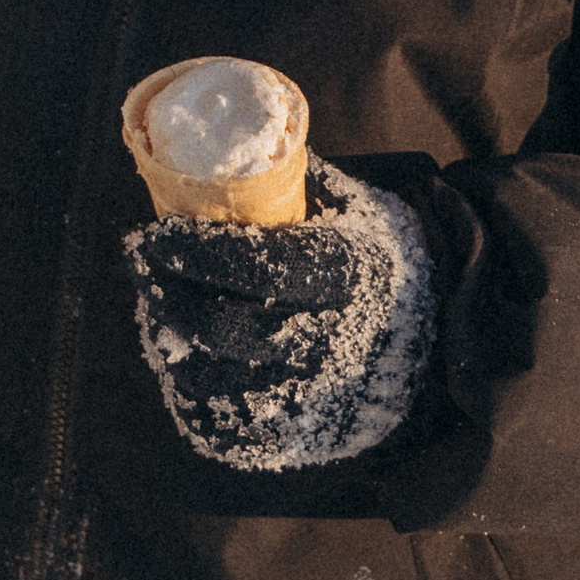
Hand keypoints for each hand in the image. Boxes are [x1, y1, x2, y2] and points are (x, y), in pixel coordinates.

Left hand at [123, 160, 439, 471]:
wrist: (433, 340)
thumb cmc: (372, 256)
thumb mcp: (348, 205)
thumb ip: (290, 179)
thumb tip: (222, 137)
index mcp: (346, 277)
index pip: (257, 266)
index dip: (196, 250)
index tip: (155, 232)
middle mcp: (330, 345)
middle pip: (223, 327)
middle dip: (168, 292)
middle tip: (145, 261)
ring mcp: (310, 400)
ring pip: (210, 377)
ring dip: (170, 335)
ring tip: (160, 299)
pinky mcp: (291, 441)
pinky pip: (217, 422)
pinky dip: (187, 384)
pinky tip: (181, 348)